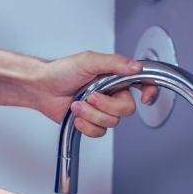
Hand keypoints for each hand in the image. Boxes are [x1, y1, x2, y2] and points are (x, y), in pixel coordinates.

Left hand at [36, 52, 159, 136]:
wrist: (42, 89)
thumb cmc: (61, 72)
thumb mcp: (88, 61)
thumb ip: (114, 63)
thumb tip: (135, 67)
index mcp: (115, 77)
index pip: (142, 83)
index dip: (150, 91)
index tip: (145, 97)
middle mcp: (112, 93)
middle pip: (127, 109)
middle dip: (107, 106)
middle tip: (90, 96)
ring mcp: (103, 110)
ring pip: (112, 122)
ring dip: (92, 114)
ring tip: (77, 104)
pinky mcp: (92, 123)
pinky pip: (99, 132)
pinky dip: (86, 126)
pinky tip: (77, 117)